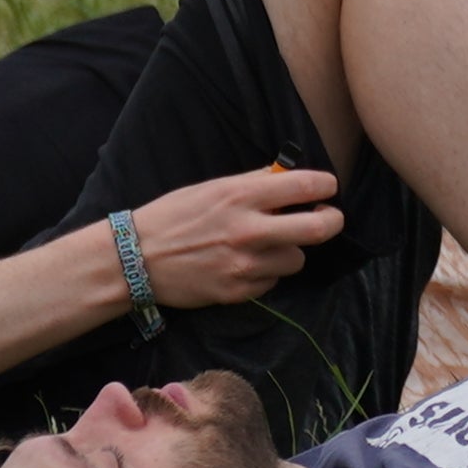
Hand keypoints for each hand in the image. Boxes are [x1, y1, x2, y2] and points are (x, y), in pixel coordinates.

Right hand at [121, 164, 348, 306]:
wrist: (135, 259)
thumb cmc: (173, 217)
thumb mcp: (212, 188)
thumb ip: (254, 183)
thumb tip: (288, 176)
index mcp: (242, 195)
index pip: (308, 186)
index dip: (327, 186)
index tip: (328, 188)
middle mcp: (249, 230)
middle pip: (320, 229)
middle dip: (332, 221)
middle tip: (328, 218)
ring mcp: (246, 264)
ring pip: (298, 259)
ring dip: (290, 250)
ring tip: (269, 244)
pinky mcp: (239, 291)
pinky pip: (273, 281)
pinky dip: (267, 272)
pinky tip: (245, 264)